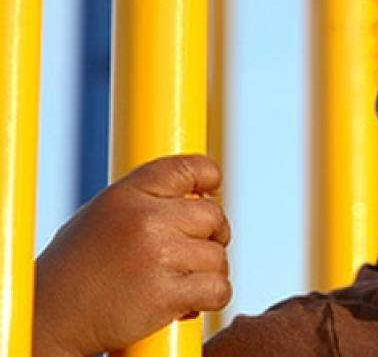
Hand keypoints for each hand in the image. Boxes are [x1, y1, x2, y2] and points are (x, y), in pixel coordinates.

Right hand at [33, 155, 231, 355]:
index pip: (188, 168)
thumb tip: (204, 195)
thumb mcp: (103, 217)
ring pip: (218, 257)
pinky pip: (219, 289)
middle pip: (214, 216)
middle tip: (189, 255)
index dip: (208, 177)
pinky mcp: (167, 294)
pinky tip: (187, 303)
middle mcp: (145, 219)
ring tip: (177, 282)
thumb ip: (148, 202)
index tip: (210, 192)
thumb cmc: (77, 268)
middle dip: (212, 236)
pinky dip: (211, 298)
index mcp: (127, 195)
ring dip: (207, 274)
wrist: (50, 317)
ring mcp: (158, 256)